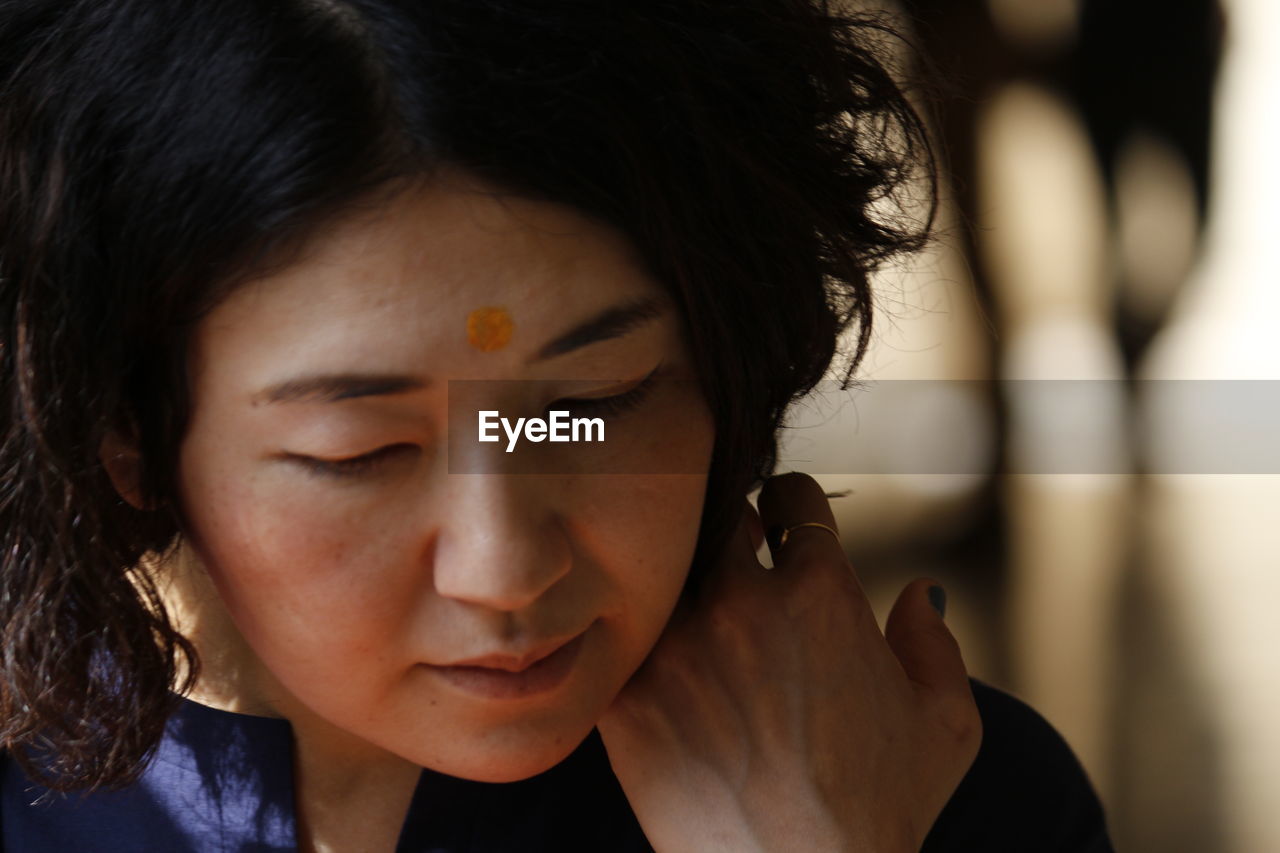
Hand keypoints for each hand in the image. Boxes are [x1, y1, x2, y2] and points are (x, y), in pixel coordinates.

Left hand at [597, 472, 981, 852]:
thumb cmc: (881, 810)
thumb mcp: (945, 724)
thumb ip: (935, 643)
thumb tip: (921, 591)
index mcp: (820, 592)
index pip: (790, 496)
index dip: (790, 504)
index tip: (782, 522)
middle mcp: (743, 602)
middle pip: (717, 519)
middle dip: (730, 529)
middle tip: (731, 557)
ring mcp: (677, 646)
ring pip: (665, 577)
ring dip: (681, 589)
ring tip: (693, 621)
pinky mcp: (629, 696)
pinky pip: (624, 642)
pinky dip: (640, 648)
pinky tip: (657, 672)